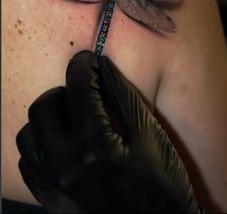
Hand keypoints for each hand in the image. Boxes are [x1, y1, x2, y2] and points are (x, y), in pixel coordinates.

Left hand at [16, 51, 203, 212]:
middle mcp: (65, 167)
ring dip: (49, 118)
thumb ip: (121, 96)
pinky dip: (43, 144)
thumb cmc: (162, 183)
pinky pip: (29, 162)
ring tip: (74, 119)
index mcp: (94, 148)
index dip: (83, 66)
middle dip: (63, 91)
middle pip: (43, 108)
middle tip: (85, 93)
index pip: (77, 89)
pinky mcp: (50, 200)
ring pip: (29, 134)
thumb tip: (102, 66)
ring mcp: (53, 187)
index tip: (89, 60)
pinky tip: (65, 144)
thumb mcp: (149, 135)